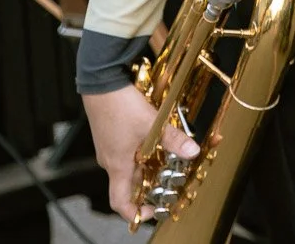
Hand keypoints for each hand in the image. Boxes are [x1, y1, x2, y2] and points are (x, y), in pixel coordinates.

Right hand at [85, 84, 194, 224]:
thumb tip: (192, 153)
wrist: (101, 82)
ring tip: (168, 163)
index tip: (151, 212)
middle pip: (130, 184)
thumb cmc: (120, 106)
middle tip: (169, 185)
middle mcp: (111, 160)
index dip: (134, 212)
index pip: (119, 202)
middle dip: (149, 187)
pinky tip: (158, 143)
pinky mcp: (112, 135)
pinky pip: (128, 152)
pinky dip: (143, 153)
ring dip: (148, 168)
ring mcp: (110, 147)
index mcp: (117, 165)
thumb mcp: (152, 125)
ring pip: (131, 166)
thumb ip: (174, 140)